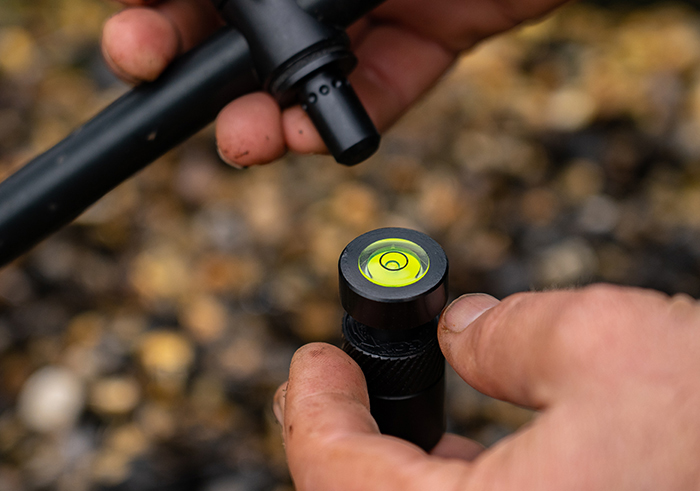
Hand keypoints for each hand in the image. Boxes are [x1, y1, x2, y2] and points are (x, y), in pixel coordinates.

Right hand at [101, 0, 566, 166]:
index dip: (162, 8)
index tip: (134, 33)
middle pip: (243, 27)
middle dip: (191, 60)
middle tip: (153, 70)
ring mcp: (379, 4)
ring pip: (308, 69)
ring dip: (265, 113)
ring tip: (245, 138)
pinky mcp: (435, 36)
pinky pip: (387, 87)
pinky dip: (348, 120)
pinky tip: (315, 136)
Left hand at [273, 285, 699, 490]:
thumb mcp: (600, 340)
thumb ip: (502, 333)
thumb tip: (463, 330)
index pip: (343, 485)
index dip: (313, 412)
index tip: (312, 361)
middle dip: (341, 442)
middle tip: (334, 381)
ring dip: (390, 470)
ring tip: (388, 402)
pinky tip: (461, 445)